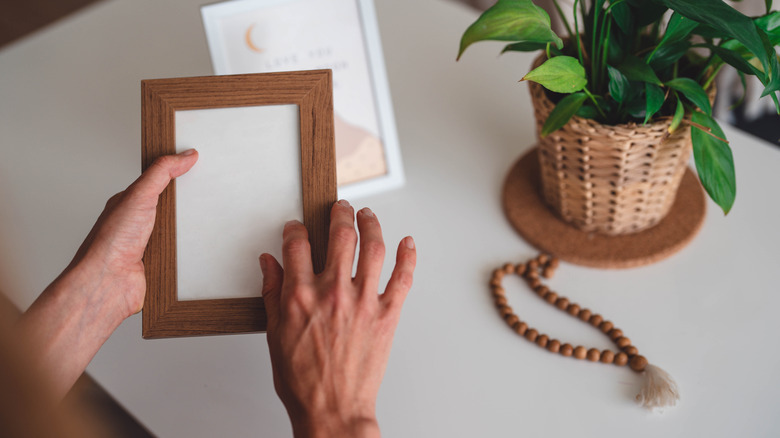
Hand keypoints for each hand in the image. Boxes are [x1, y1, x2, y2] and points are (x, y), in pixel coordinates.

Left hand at [17, 150, 197, 398]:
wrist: (109, 283)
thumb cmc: (110, 243)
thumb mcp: (139, 195)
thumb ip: (162, 173)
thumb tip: (185, 155)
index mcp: (130, 203)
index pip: (158, 182)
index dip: (177, 173)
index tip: (197, 163)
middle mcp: (139, 223)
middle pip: (174, 207)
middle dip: (190, 203)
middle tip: (209, 192)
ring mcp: (150, 244)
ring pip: (181, 231)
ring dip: (192, 230)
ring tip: (208, 220)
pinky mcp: (162, 264)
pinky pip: (185, 253)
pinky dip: (193, 251)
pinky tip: (200, 246)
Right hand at [260, 200, 416, 437]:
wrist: (332, 410)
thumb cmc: (303, 380)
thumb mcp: (274, 335)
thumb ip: (272, 294)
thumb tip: (269, 263)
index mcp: (301, 297)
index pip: (297, 245)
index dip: (296, 229)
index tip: (297, 227)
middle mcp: (333, 293)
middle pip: (341, 236)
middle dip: (340, 214)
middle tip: (340, 207)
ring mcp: (364, 302)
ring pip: (373, 248)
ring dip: (372, 224)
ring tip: (368, 215)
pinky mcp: (388, 315)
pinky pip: (403, 277)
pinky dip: (408, 256)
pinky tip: (407, 242)